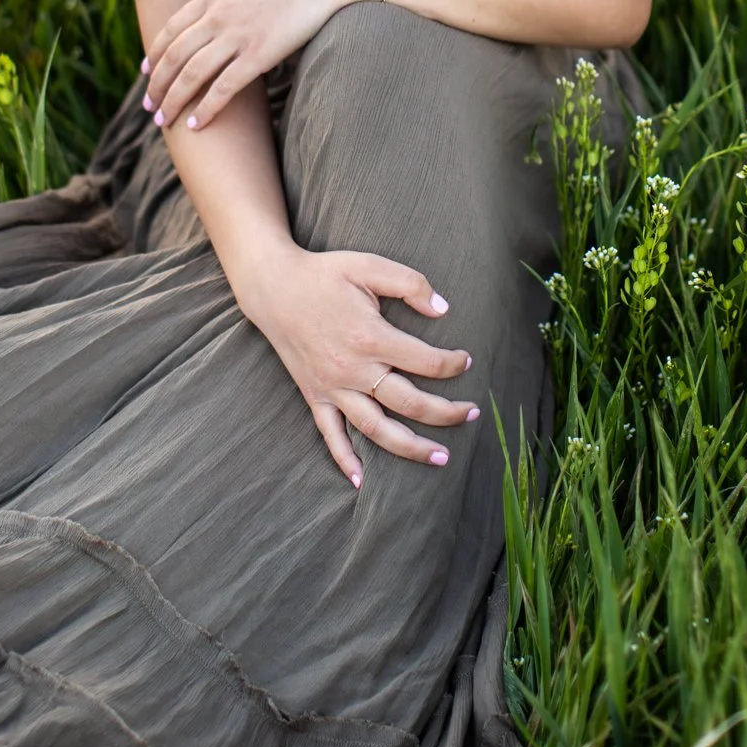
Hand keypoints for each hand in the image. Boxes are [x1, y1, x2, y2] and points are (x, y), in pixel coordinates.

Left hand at [142, 0, 370, 131]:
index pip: (172, 27)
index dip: (156, 52)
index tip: (145, 71)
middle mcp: (218, 16)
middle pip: (175, 55)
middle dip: (157, 83)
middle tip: (148, 105)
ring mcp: (237, 36)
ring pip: (192, 74)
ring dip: (173, 100)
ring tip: (163, 120)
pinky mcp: (259, 55)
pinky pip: (224, 88)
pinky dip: (206, 108)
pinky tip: (196, 124)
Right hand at [239, 246, 479, 486]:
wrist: (274, 286)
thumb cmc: (324, 274)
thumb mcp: (369, 265)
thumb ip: (410, 284)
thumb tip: (443, 309)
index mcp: (371, 336)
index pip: (426, 361)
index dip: (453, 363)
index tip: (466, 360)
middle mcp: (354, 369)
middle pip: (410, 403)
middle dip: (447, 413)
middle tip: (472, 414)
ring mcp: (333, 387)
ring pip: (377, 429)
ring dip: (411, 447)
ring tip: (440, 458)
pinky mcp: (315, 395)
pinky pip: (330, 435)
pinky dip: (345, 459)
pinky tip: (362, 481)